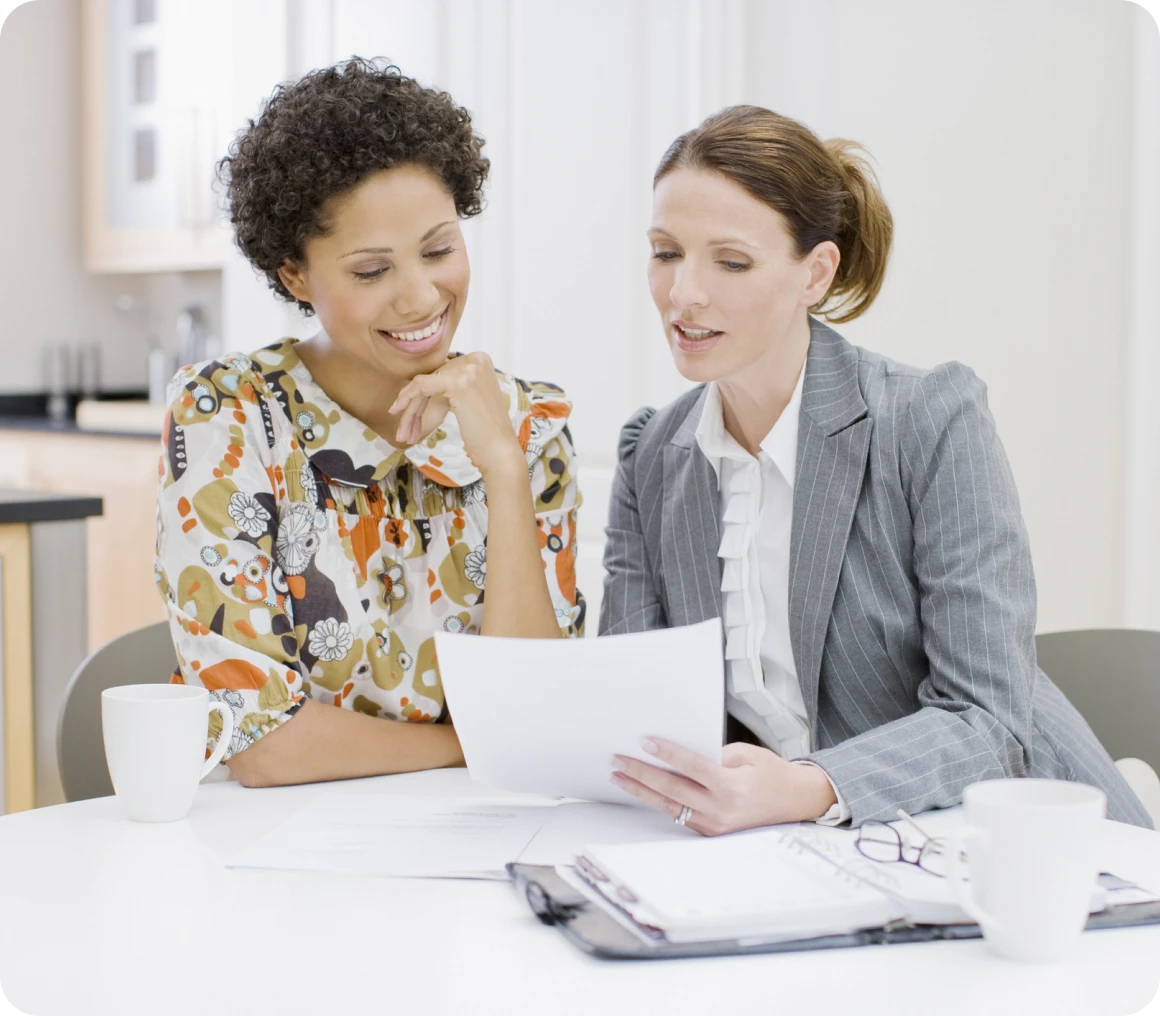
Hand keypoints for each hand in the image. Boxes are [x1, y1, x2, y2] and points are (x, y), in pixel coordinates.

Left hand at [388, 352, 523, 476]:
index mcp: (481, 360)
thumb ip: (450, 387)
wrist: (500, 452)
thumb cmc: (486, 434)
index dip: (424, 394)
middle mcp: (476, 359)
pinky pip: (421, 386)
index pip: (442, 373)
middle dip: (415, 405)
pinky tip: (397, 413)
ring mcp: (467, 369)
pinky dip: (407, 399)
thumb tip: (421, 383)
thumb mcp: (470, 401)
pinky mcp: (457, 383)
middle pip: (432, 378)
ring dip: (410, 410)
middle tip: (405, 431)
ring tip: (403, 434)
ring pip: (424, 385)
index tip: (411, 415)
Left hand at [610, 738, 838, 834]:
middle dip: (641, 774)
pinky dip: (658, 801)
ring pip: (669, 806)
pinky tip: (641, 791)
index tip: (645, 742)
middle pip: (672, 789)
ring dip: (641, 791)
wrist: (794, 801)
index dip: (666, 754)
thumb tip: (679, 755)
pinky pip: (679, 815)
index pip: (691, 767)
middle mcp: (721, 809)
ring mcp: (714, 825)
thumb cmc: (772, 773)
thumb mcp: (747, 754)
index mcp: (732, 787)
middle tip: (618, 761)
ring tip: (618, 777)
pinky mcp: (711, 832)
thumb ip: (715, 755)